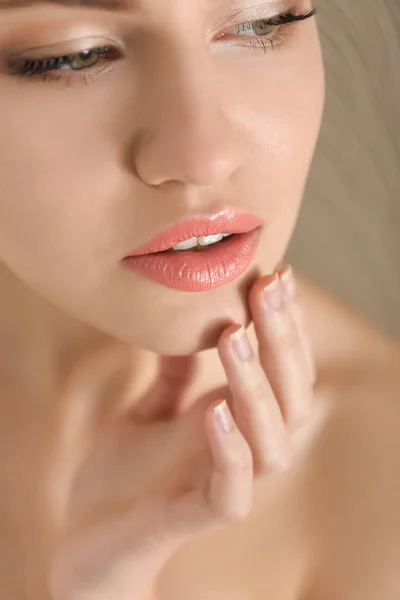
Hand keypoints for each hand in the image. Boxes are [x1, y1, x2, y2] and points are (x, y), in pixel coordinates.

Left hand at [49, 264, 315, 599]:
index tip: (275, 274)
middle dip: (282, 341)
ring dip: (256, 387)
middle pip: (289, 396)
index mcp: (234, 419)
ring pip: (271, 441)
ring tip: (235, 336)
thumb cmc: (122, 474)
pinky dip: (230, 451)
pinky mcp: (196, 518)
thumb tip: (183, 322)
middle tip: (269, 288)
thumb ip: (174, 376)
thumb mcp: (149, 410)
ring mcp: (223, 484)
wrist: (86, 538)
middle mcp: (242, 449)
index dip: (284, 325)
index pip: (279, 369)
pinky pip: (232, 491)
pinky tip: (215, 409)